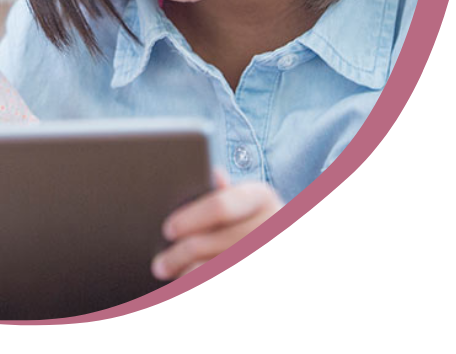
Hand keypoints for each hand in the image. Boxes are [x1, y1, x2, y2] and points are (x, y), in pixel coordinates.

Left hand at [151, 169, 282, 280]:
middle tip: (159, 265)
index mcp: (262, 197)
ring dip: (188, 275)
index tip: (168, 230)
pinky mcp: (265, 282)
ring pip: (212, 267)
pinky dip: (200, 280)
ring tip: (172, 277)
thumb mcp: (251, 202)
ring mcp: (266, 245)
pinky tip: (189, 282)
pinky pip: (218, 274)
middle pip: (208, 243)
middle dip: (179, 256)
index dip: (189, 219)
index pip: (219, 207)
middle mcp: (271, 225)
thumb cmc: (262, 221)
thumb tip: (216, 173)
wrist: (296, 250)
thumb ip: (229, 194)